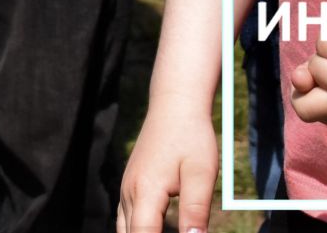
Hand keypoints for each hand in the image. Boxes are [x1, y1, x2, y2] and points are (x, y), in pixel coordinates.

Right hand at [117, 99, 217, 232]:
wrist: (174, 106)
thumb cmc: (191, 137)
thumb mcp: (202, 174)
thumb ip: (196, 210)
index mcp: (145, 191)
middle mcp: (129, 192)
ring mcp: (127, 188)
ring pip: (124, 229)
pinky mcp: (132, 185)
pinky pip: (127, 218)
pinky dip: (136, 231)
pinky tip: (151, 231)